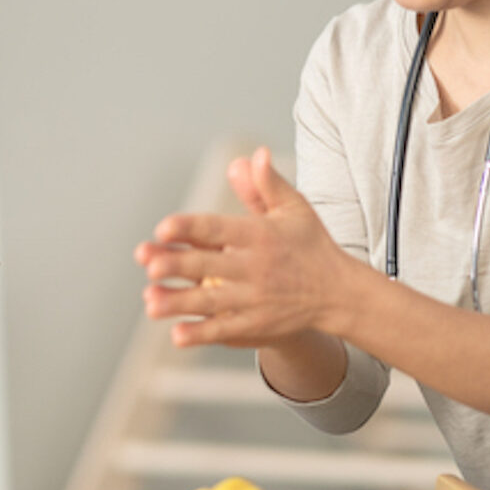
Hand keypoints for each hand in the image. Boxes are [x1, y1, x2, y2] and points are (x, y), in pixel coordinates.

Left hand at [135, 147, 358, 347]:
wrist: (340, 293)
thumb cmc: (311, 245)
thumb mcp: (294, 209)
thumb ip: (267, 184)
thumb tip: (253, 154)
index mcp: (261, 235)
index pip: (219, 229)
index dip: (190, 227)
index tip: (163, 228)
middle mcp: (257, 268)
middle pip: (211, 266)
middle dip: (179, 266)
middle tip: (149, 265)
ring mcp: (256, 299)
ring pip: (212, 301)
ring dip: (180, 303)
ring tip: (150, 303)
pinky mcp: (257, 324)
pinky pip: (225, 330)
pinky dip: (202, 334)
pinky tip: (176, 335)